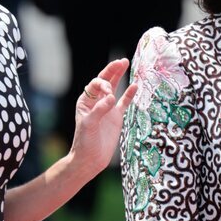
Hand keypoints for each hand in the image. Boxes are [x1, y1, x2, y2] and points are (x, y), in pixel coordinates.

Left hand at [70, 59, 136, 177]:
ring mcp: (107, 109)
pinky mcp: (116, 117)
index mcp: (86, 101)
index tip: (109, 94)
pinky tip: (135, 86)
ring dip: (119, 76)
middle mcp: (96, 102)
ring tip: (126, 63)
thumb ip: (99, 110)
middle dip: (112, 71)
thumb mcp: (89, 124)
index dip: (103, 84)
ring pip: (114, 88)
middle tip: (122, 61)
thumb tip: (112, 97)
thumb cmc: (85, 142)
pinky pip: (124, 102)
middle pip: (105, 81)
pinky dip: (129, 94)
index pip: (96, 85)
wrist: (91, 159)